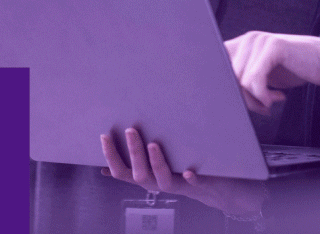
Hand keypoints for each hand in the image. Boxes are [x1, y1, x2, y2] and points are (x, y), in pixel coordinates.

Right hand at [100, 128, 266, 217]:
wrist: (214, 189)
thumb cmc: (181, 170)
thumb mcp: (157, 164)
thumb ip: (136, 160)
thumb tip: (107, 160)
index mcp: (146, 177)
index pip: (122, 171)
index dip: (111, 156)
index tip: (104, 136)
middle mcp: (158, 184)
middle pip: (140, 174)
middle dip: (134, 153)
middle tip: (131, 130)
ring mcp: (178, 185)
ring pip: (163, 180)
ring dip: (157, 163)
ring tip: (154, 144)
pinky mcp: (199, 185)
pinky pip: (194, 185)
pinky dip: (191, 179)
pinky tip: (189, 172)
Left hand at [226, 31, 319, 130]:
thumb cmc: (293, 70)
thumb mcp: (263, 74)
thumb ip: (243, 78)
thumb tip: (219, 96)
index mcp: (242, 44)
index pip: (216, 65)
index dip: (221, 87)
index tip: (234, 103)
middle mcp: (248, 39)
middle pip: (227, 77)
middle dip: (242, 98)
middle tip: (262, 106)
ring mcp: (259, 40)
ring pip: (240, 81)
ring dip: (255, 99)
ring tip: (271, 101)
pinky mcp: (273, 47)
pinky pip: (254, 80)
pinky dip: (263, 96)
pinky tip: (277, 98)